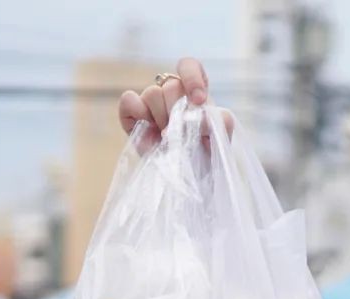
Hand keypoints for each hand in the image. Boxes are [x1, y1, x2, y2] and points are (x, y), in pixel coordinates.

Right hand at [117, 57, 233, 149]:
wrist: (186, 180)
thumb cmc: (206, 156)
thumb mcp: (220, 138)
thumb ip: (219, 121)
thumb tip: (197, 113)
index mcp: (193, 94)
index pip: (189, 66)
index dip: (192, 77)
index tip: (198, 100)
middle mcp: (171, 95)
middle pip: (172, 84)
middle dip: (178, 111)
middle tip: (181, 133)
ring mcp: (150, 103)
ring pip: (153, 93)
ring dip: (162, 119)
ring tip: (167, 138)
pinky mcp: (132, 115)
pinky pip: (129, 100)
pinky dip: (136, 111)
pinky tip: (146, 127)